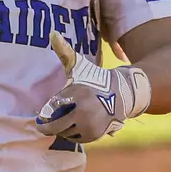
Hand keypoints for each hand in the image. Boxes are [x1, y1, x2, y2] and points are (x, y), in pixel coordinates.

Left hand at [35, 32, 151, 143]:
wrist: (122, 93)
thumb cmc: (94, 79)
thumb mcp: (79, 65)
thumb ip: (64, 51)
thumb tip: (52, 33)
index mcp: (76, 95)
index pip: (50, 109)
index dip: (48, 109)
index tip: (51, 106)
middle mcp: (83, 113)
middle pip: (54, 125)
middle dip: (51, 122)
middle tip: (53, 117)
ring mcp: (89, 126)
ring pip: (64, 133)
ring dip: (62, 128)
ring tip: (69, 117)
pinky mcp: (94, 135)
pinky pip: (74, 139)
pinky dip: (72, 134)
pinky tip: (77, 123)